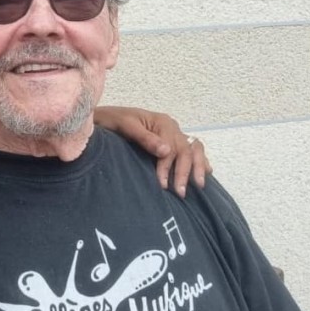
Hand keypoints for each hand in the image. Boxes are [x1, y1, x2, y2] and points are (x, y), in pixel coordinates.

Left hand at [93, 106, 211, 197]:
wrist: (104, 117)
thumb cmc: (112, 121)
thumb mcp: (125, 126)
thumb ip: (145, 138)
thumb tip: (166, 151)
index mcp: (162, 122)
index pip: (172, 148)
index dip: (168, 167)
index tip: (162, 185)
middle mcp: (172, 127)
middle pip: (186, 150)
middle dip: (185, 172)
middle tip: (180, 193)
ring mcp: (173, 133)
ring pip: (194, 149)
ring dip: (198, 166)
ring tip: (199, 185)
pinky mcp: (171, 140)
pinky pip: (192, 150)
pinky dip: (200, 160)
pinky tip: (205, 172)